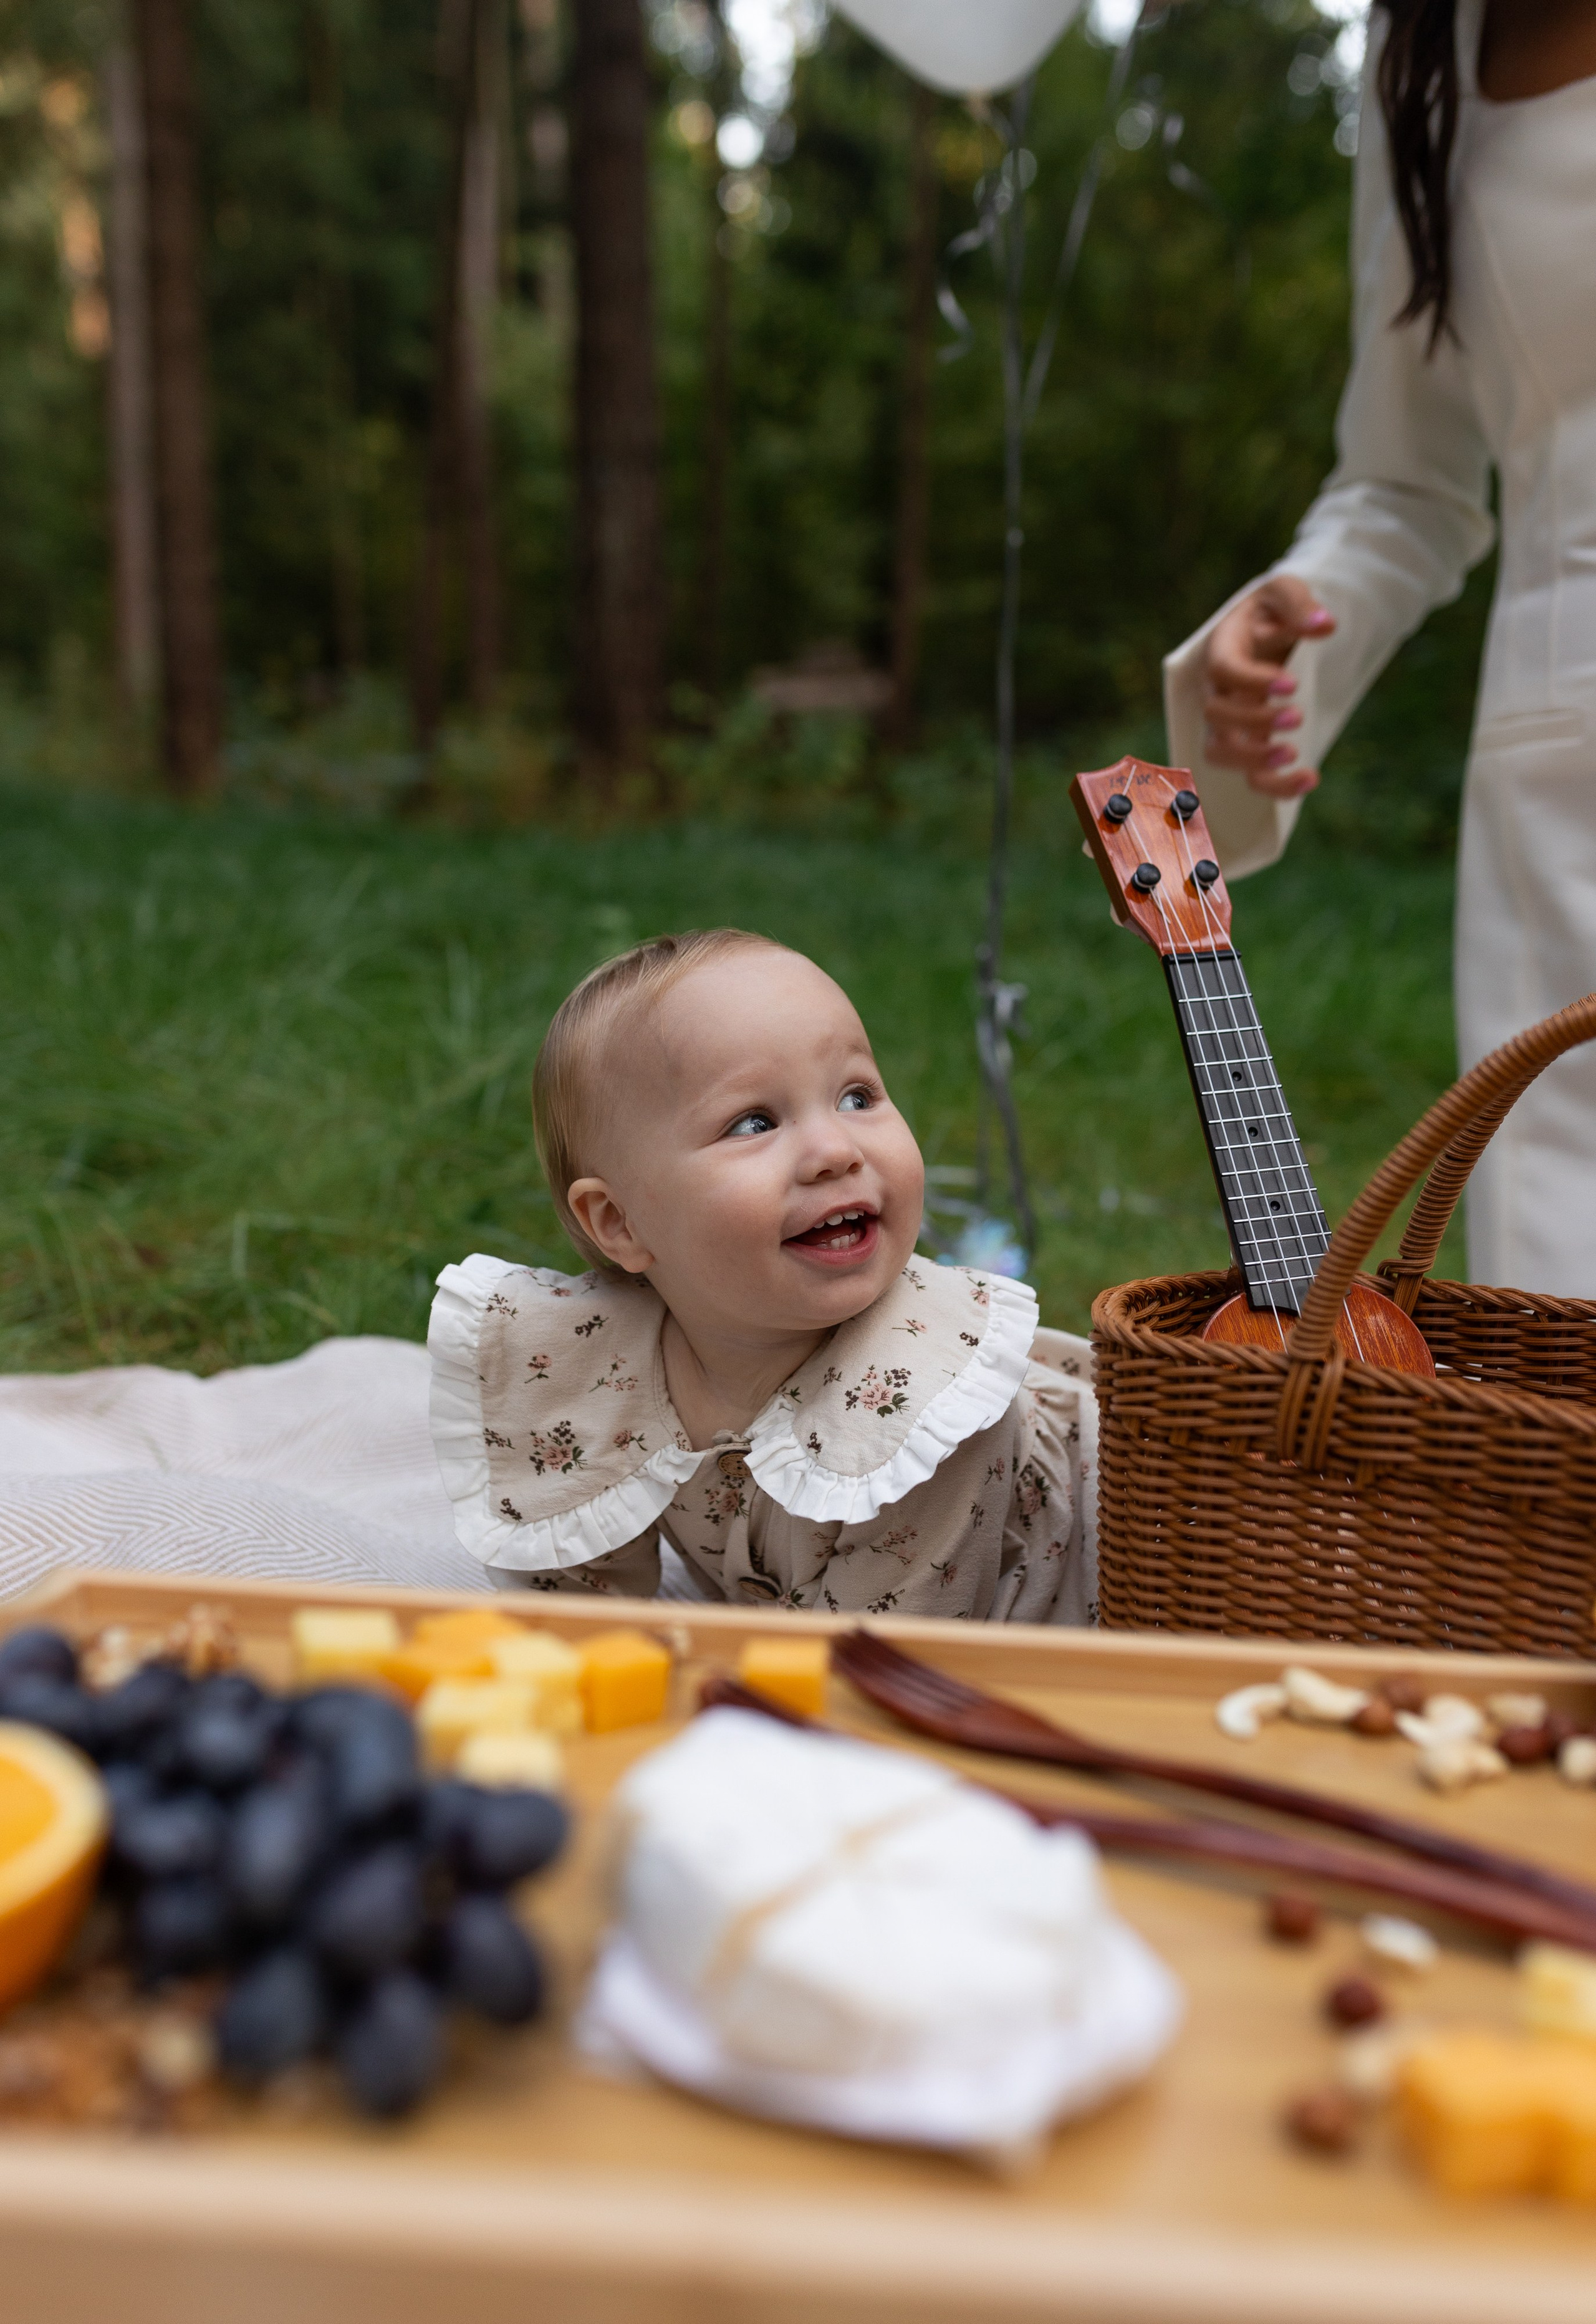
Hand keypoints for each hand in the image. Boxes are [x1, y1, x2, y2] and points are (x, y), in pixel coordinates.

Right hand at [1199, 575, 1334, 799]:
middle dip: (1255, 721)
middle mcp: (1218, 689)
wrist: (1273, 631)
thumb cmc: (1274, 610)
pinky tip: (1311, 779)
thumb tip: (1323, 626)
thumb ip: (1298, 603)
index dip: (1252, 681)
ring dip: (1254, 760)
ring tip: (1294, 755)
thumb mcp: (1283, 591)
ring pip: (1221, 753)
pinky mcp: (1250, 742)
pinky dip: (1276, 786)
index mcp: (1222, 649)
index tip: (1291, 684)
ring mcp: (1230, 721)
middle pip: (1217, 716)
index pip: (1223, 670)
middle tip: (1298, 716)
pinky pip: (1250, 775)